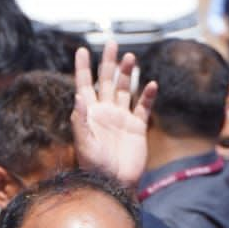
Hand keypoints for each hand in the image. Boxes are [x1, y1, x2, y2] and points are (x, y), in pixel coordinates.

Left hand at [71, 41, 157, 187]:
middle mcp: (105, 112)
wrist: (115, 184)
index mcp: (89, 114)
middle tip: (112, 43)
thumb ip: (80, 121)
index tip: (82, 50)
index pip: (84, 85)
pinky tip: (150, 84)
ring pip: (125, 89)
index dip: (83, 67)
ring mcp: (122, 118)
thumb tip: (78, 96)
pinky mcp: (137, 127)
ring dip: (127, 73)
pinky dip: (147, 96)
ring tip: (131, 57)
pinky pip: (143, 107)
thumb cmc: (95, 168)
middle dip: (109, 62)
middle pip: (106, 81)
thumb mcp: (84, 145)